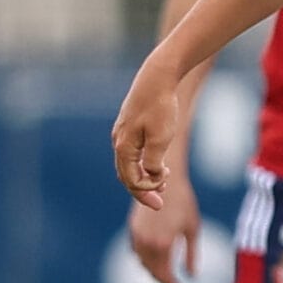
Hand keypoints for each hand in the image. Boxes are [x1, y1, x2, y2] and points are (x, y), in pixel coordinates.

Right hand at [113, 58, 182, 207]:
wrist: (158, 78)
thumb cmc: (161, 108)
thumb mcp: (161, 138)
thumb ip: (153, 162)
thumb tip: (150, 178)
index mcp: (123, 147)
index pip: (130, 180)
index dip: (146, 191)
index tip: (163, 195)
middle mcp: (119, 142)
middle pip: (126, 175)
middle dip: (142, 190)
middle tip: (159, 204)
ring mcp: (123, 134)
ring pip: (130, 165)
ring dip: (144, 177)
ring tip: (162, 184)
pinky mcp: (130, 127)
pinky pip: (133, 153)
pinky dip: (144, 164)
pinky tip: (159, 166)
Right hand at [128, 172, 203, 282]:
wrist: (161, 180)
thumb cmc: (184, 203)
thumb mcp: (192, 229)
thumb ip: (191, 254)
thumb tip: (193, 275)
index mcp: (163, 244)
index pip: (165, 274)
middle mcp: (146, 243)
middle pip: (152, 271)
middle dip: (163, 280)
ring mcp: (137, 235)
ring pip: (143, 262)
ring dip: (154, 271)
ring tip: (167, 276)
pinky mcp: (133, 228)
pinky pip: (137, 251)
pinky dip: (146, 259)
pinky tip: (156, 260)